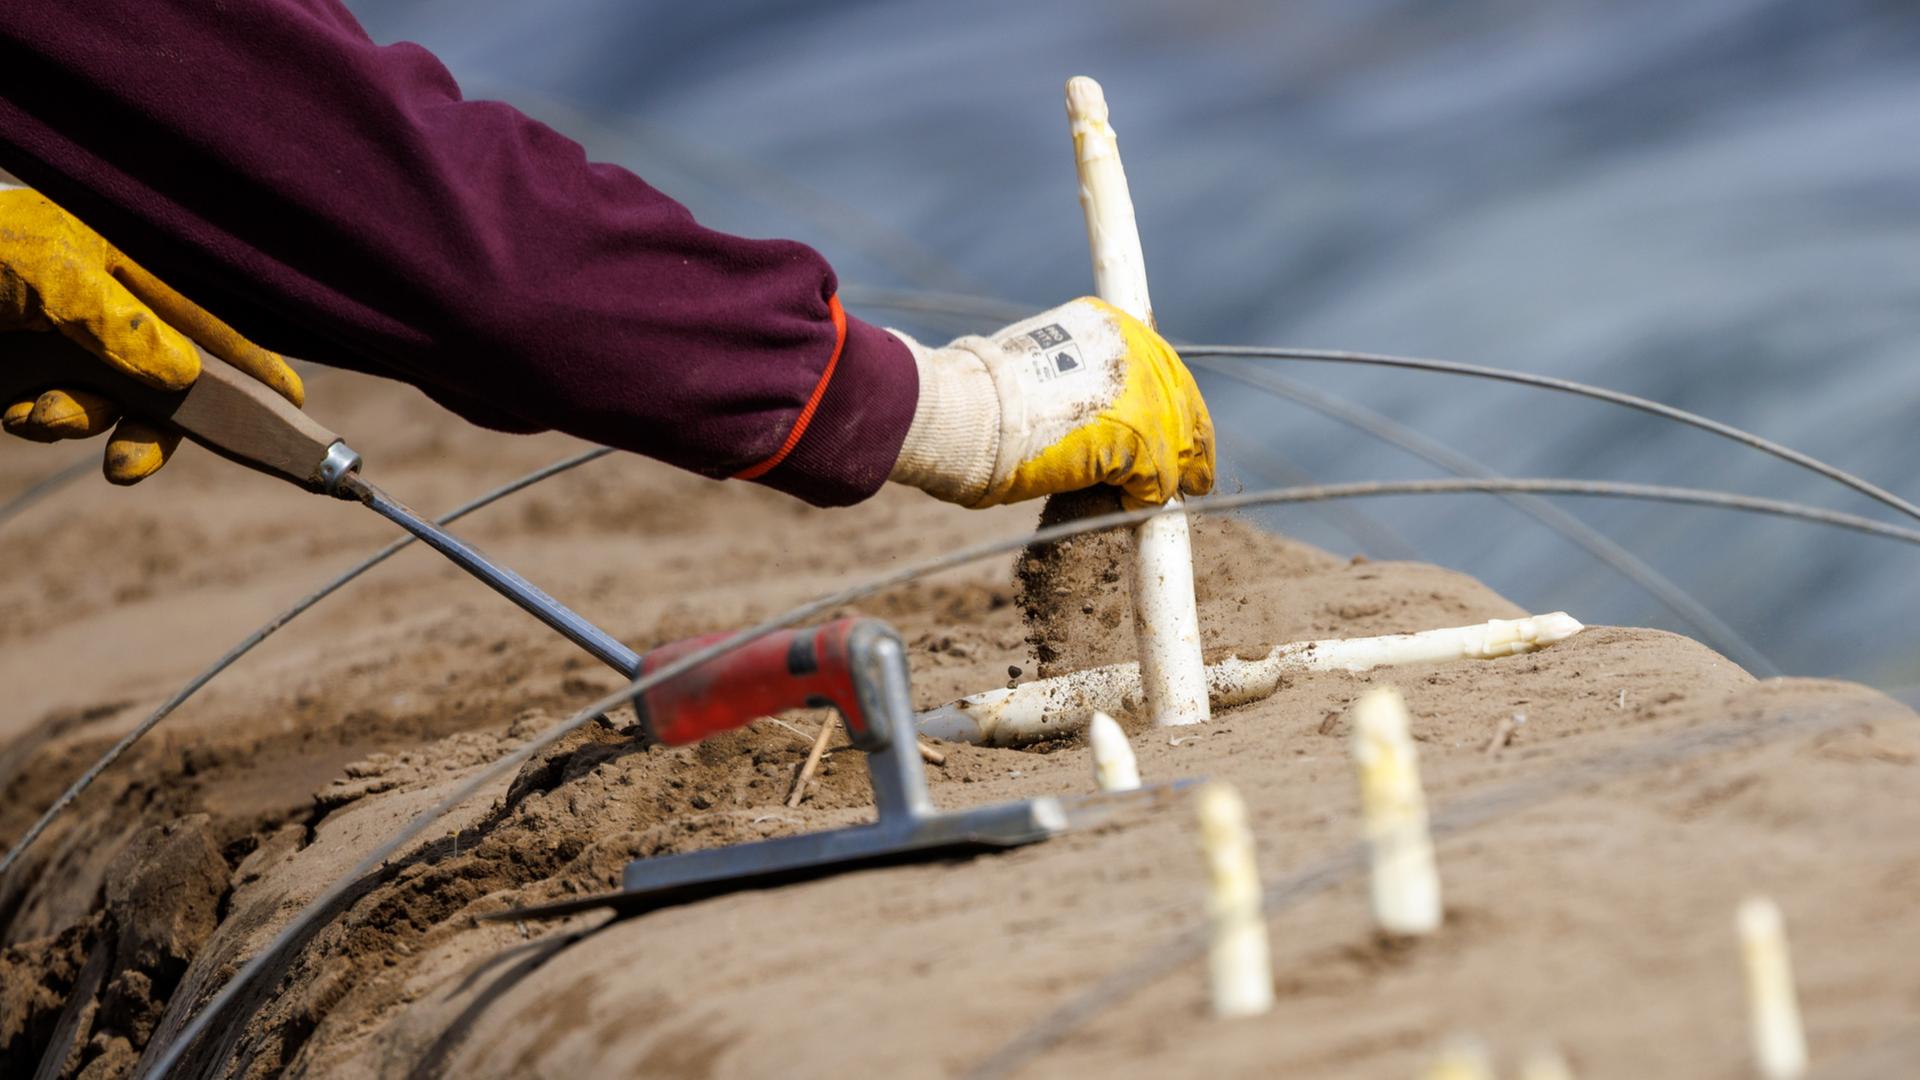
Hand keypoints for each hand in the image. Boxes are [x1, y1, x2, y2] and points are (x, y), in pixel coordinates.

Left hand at [1, 188, 302, 482]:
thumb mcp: (50, 274)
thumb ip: (121, 323)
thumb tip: (186, 377)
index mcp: (123, 266)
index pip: (206, 322)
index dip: (251, 366)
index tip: (293, 408)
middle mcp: (101, 308)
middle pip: (167, 381)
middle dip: (152, 426)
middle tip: (125, 465)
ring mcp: (59, 344)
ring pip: (109, 406)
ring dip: (82, 423)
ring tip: (39, 416)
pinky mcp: (20, 376)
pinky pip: (55, 418)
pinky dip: (42, 424)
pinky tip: (13, 410)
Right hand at [887, 297, 1212, 508]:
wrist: (972, 413)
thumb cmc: (985, 400)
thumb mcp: (1043, 369)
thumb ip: (1081, 383)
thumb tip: (1096, 418)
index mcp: (1110, 326)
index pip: (1161, 368)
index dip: (1175, 406)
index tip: (1184, 434)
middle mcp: (1135, 348)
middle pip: (1182, 403)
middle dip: (1191, 446)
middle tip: (1197, 480)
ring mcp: (1145, 390)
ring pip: (1176, 443)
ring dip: (1165, 476)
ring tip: (1156, 498)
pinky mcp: (1144, 437)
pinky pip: (1159, 478)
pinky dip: (1147, 498)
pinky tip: (1130, 505)